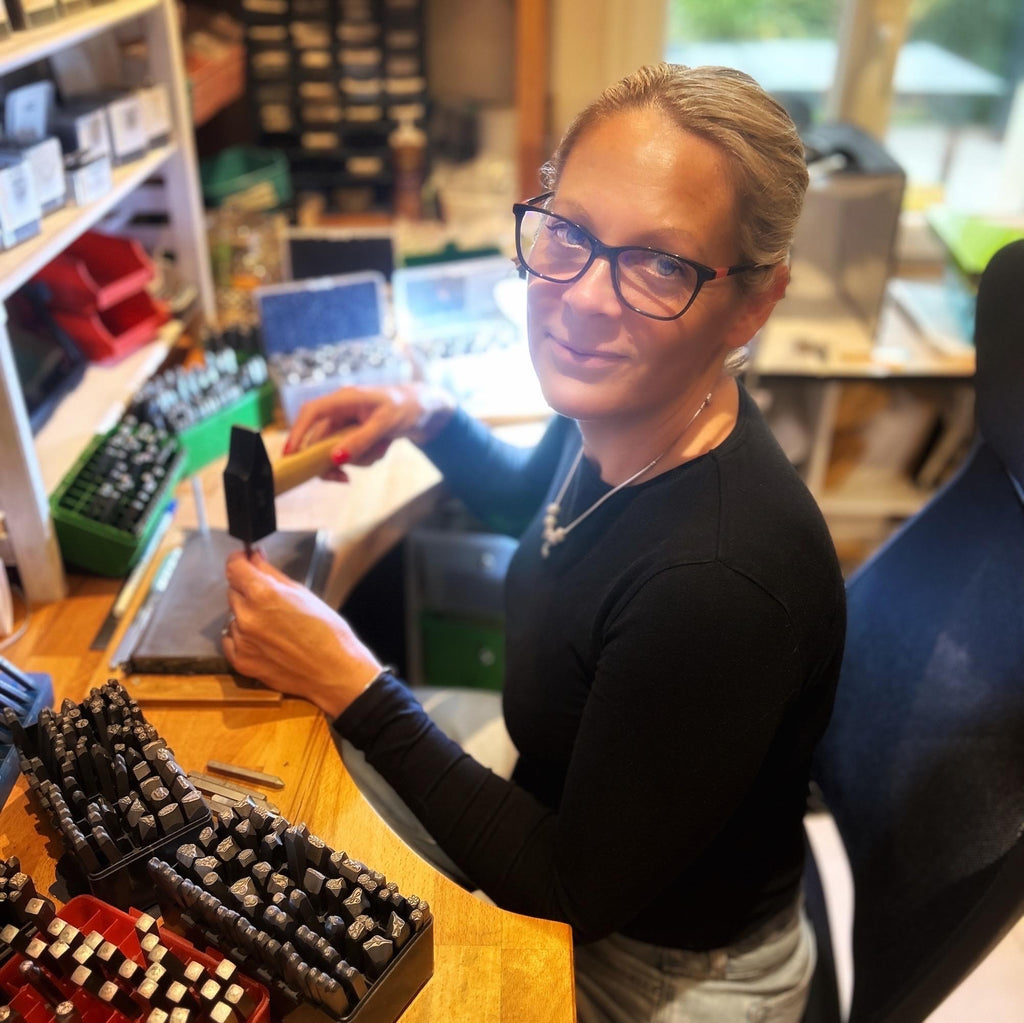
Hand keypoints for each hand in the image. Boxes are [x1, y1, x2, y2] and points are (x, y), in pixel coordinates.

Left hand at [222, 549, 380, 717]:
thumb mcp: (303, 593)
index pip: (234, 568)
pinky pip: (231, 640)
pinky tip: (267, 641)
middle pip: (233, 591)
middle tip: (271, 600)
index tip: (244, 561)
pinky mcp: (240, 661)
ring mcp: (241, 641)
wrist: (334, 671)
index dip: (239, 561)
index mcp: (263, 595)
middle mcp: (247, 616)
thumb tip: (253, 558)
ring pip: (233, 617)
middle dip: (247, 590)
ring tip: (274, 626)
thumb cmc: (327, 631)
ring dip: (246, 615)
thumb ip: (271, 574)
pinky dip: (243, 637)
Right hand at [284, 383, 454, 482]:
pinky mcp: (357, 435)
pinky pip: (353, 454)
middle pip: (321, 440)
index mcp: (345, 398)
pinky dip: (368, 457)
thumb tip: (336, 458)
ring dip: (359, 458)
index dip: (297, 433)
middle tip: (344, 479)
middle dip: (336, 460)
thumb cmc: (408, 408)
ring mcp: (349, 424)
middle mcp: (342, 410)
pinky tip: (384, 447)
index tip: (291, 456)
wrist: (428, 410)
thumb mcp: (386, 425)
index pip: (311, 412)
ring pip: (339, 451)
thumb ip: (361, 441)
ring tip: (383, 448)